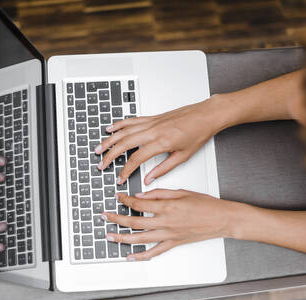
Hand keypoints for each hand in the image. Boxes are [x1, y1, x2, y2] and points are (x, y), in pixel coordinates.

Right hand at [94, 98, 224, 184]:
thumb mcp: (183, 156)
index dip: (125, 170)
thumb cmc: (198, 133)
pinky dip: (119, 124)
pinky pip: (131, 120)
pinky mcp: (152, 117)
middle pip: (124, 144)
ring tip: (99, 148)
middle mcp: (154, 130)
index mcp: (162, 142)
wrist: (206, 115)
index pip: (136, 159)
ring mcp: (151, 122)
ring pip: (124, 131)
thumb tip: (149, 179)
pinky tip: (111, 128)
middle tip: (101, 164)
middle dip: (109, 155)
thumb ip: (163, 169)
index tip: (120, 178)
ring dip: (109, 140)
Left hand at [103, 190, 240, 260]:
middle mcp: (165, 222)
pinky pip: (154, 252)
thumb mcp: (181, 191)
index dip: (125, 200)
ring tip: (109, 236)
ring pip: (139, 238)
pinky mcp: (173, 243)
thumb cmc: (206, 204)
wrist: (222, 219)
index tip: (118, 197)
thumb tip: (141, 195)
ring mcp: (168, 235)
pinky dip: (141, 256)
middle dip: (116, 218)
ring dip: (122, 238)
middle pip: (134, 222)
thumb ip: (159, 193)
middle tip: (104, 216)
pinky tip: (130, 257)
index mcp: (167, 207)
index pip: (138, 204)